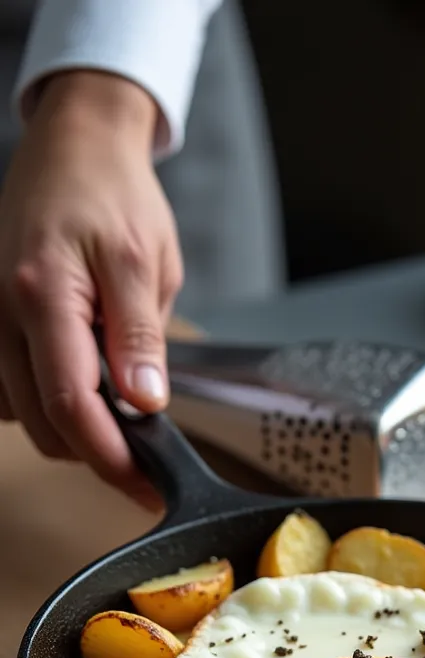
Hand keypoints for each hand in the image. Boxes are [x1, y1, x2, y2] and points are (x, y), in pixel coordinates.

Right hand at [0, 71, 183, 506]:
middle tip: (147, 453)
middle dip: (96, 450)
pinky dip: (45, 402)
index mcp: (44, 295)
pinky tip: (80, 382)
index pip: (71, 404)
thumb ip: (141, 337)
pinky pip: (9, 390)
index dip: (111, 457)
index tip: (148, 484)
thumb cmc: (113, 194)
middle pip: (43, 422)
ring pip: (23, 413)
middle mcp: (1, 312)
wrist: (74, 145)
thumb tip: (145, 402)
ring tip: (117, 406)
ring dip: (70, 428)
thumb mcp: (144, 262)